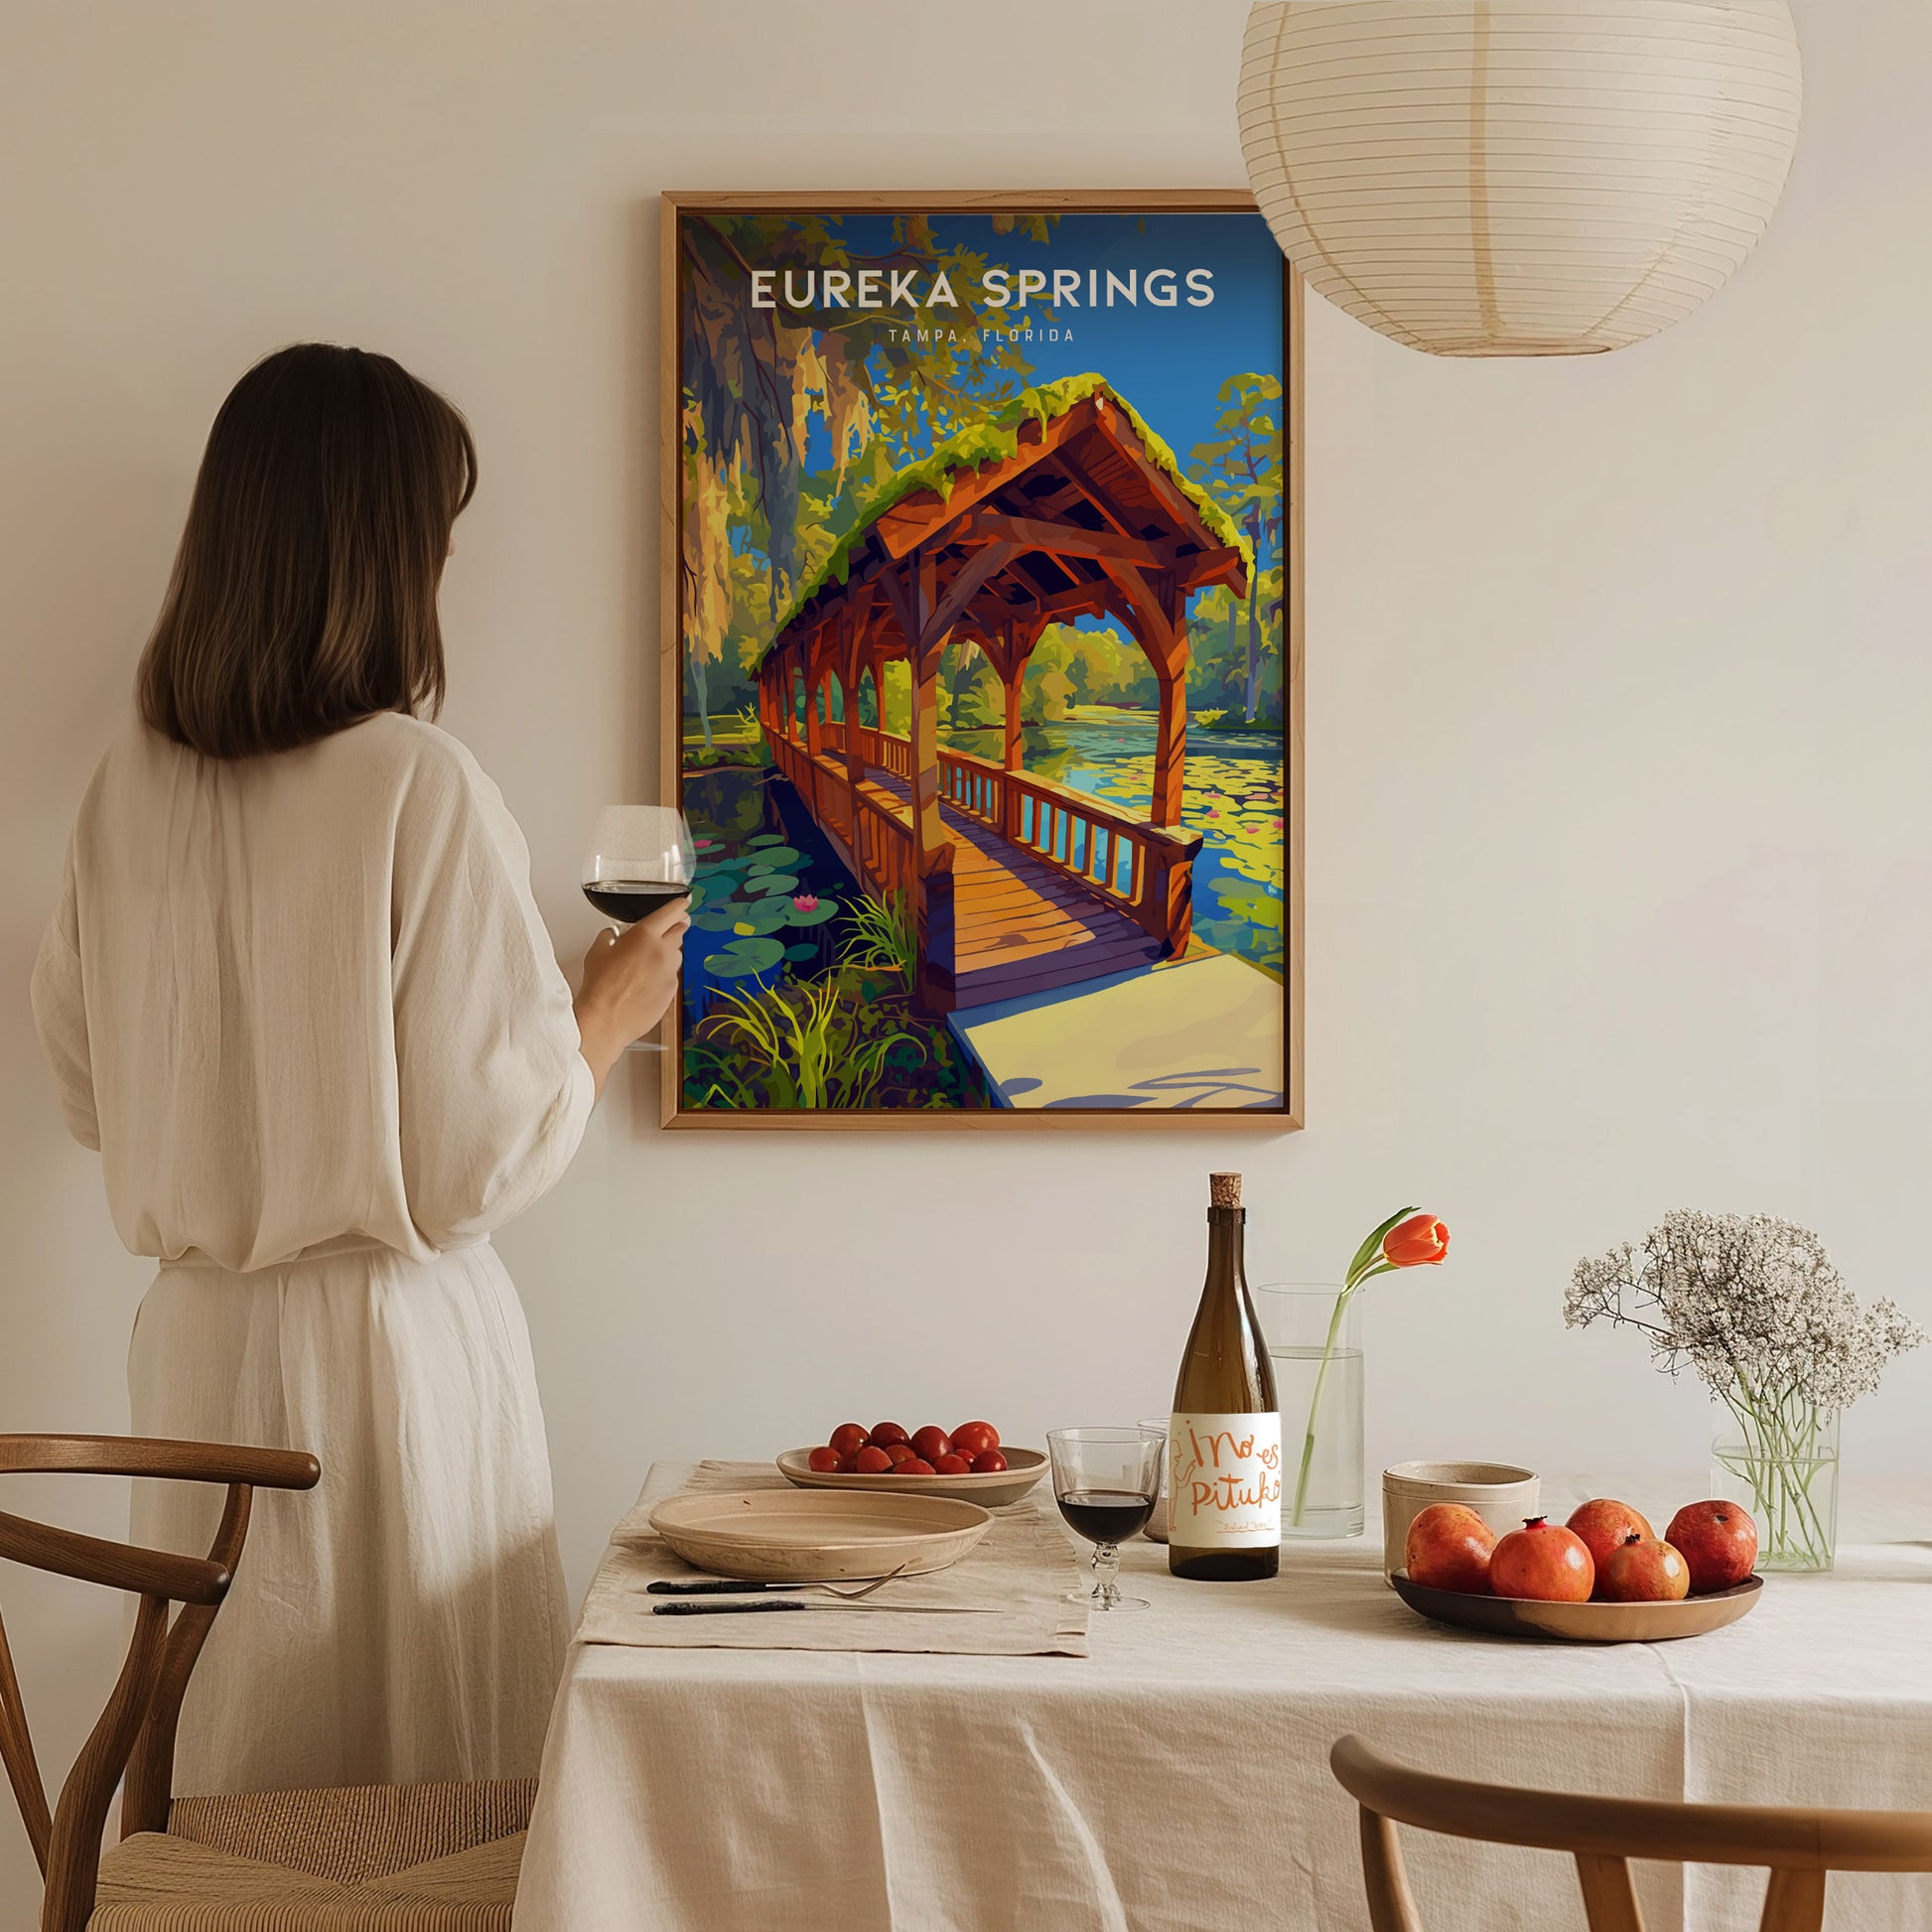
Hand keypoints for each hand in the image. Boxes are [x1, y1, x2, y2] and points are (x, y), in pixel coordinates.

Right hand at [574, 897, 690, 1095]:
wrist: (606, 1020)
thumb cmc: (600, 986)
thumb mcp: (597, 952)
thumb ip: (609, 937)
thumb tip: (612, 935)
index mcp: (645, 935)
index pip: (671, 912)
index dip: (678, 906)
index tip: (683, 903)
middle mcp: (663, 951)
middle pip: (679, 932)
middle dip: (675, 928)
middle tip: (667, 929)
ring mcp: (670, 973)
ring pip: (676, 955)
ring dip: (668, 953)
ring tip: (648, 962)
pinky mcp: (672, 992)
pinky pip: (672, 976)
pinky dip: (664, 975)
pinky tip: (647, 983)